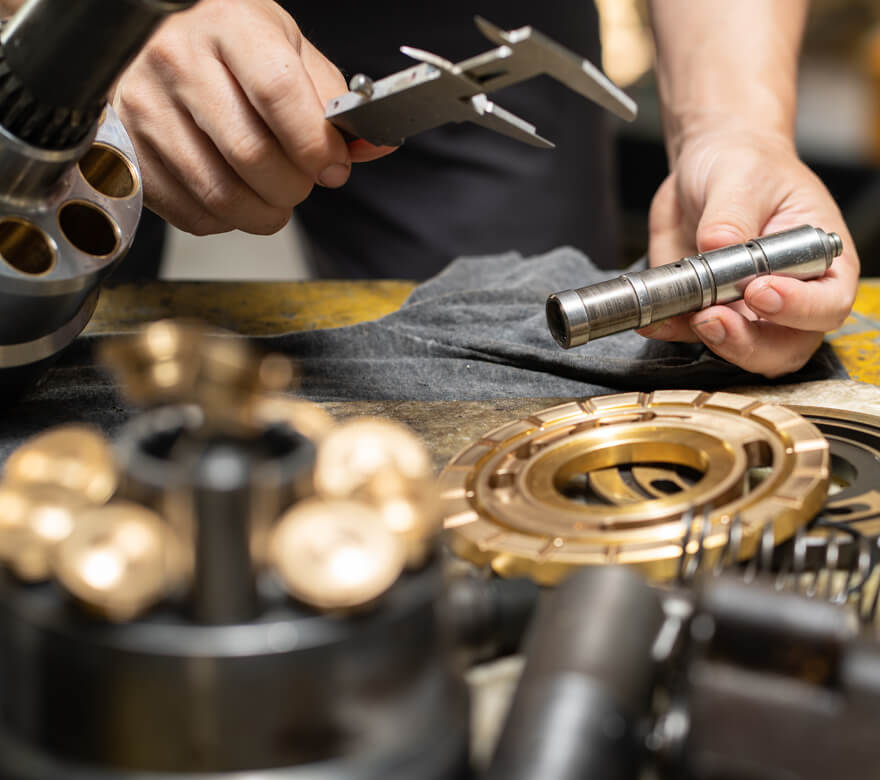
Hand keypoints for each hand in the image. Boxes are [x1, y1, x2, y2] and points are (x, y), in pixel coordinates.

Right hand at [113, 0, 393, 235]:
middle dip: (294, 187)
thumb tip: (371, 147)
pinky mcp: (128, 150)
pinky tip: (235, 197)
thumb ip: (331, 99)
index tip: (333, 167)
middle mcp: (178, 61)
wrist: (154, 37)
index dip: (314, 144)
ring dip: (264, 213)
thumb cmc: (227, 42)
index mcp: (229, 26)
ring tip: (275, 199)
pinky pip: (189, 212)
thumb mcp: (286, 48)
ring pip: (219, 193)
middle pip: (251, 154)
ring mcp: (145, 107)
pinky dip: (225, 220)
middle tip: (303, 184)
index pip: (278, 93)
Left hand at [641, 125, 858, 377]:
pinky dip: (670, 331)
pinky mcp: (703, 311)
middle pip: (784, 347)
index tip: (760, 291)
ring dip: (710, 343)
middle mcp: (789, 296)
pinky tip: (654, 318)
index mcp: (819, 261)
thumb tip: (717, 244)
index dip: (799, 309)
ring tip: (685, 316)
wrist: (707, 168)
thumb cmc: (746, 166)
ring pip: (739, 351)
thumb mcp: (743, 176)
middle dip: (749, 343)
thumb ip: (732, 215)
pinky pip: (688, 335)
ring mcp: (745, 311)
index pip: (827, 304)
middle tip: (714, 318)